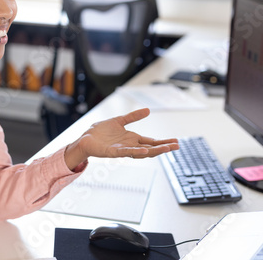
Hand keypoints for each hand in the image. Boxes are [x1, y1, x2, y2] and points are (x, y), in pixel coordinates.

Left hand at [64, 108, 178, 170]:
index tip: (175, 142)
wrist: (85, 138)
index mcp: (131, 139)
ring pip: (141, 152)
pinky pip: (125, 152)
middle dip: (163, 147)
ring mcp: (122, 149)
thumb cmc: (100, 132)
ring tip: (166, 149)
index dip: (163, 142)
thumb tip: (148, 110)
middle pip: (150, 148)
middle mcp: (129, 145)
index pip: (151, 141)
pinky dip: (135, 152)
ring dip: (153, 151)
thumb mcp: (119, 121)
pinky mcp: (112, 152)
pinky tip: (144, 152)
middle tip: (177, 146)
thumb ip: (133, 116)